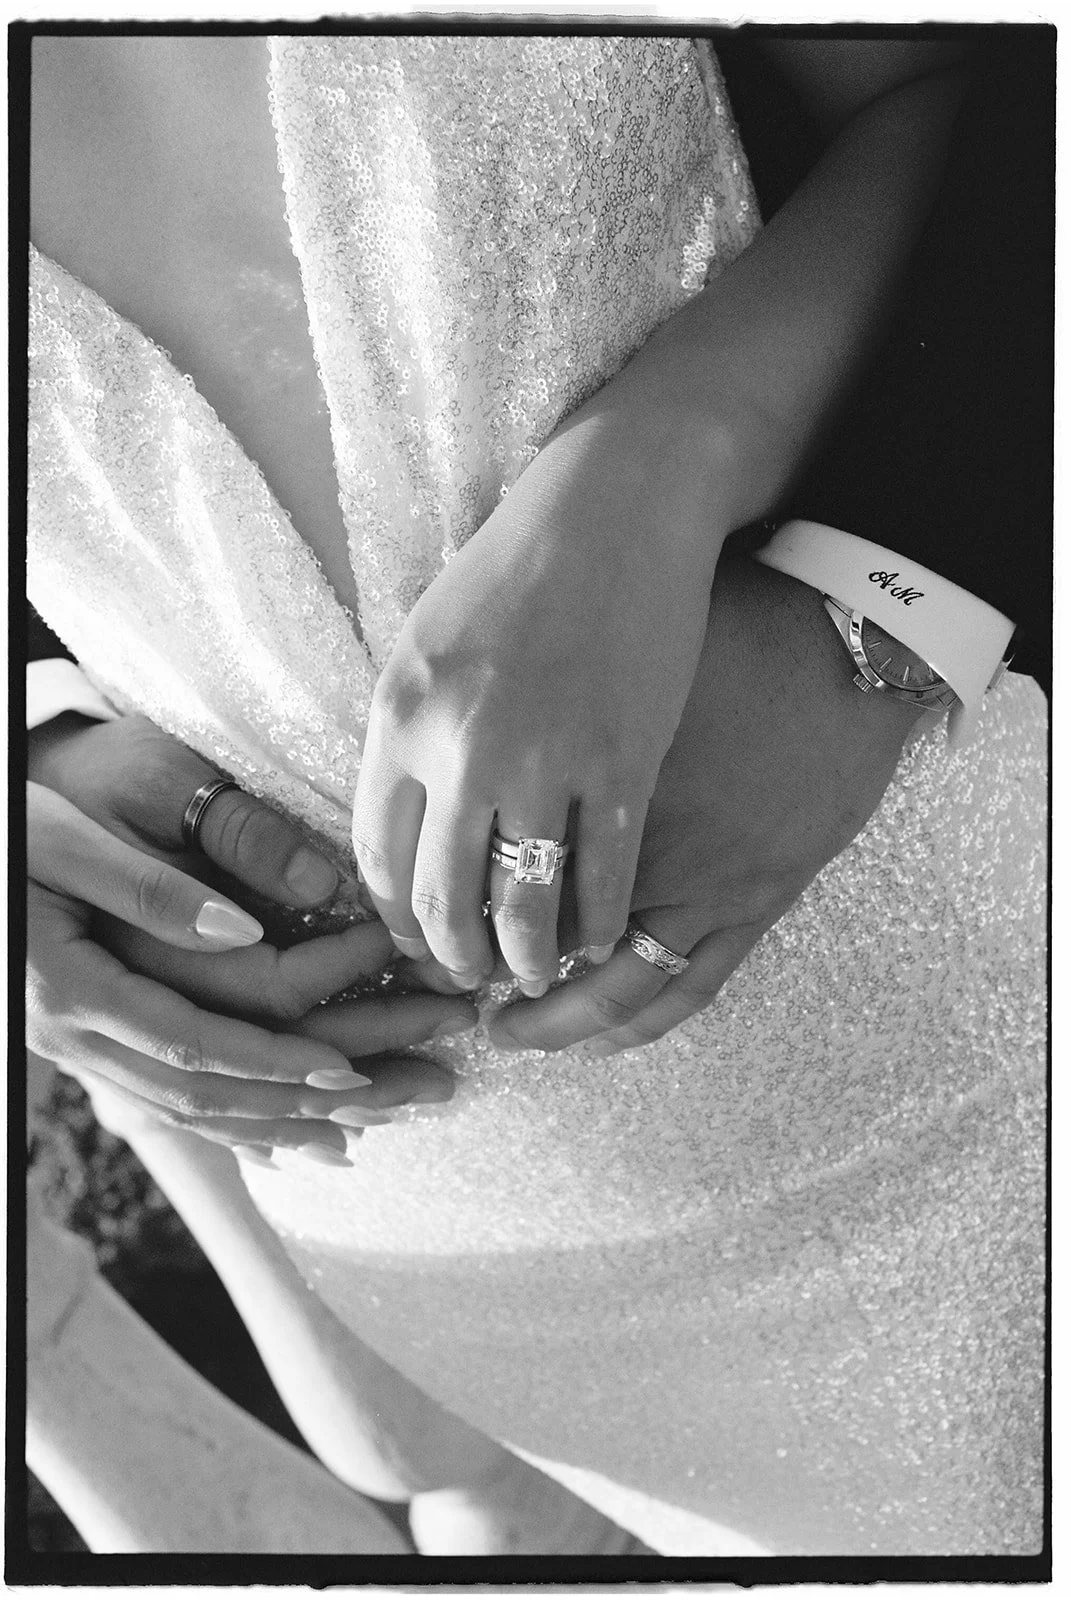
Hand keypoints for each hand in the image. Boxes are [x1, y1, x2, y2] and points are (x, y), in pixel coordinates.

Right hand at [27, 718, 477, 1161]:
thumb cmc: (19, 825)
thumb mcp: (68, 837)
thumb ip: (148, 886)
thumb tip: (245, 931)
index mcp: (72, 990)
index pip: (198, 1042)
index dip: (280, 1058)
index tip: (360, 1061)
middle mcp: (77, 1039)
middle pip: (216, 1089)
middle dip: (323, 1096)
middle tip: (423, 1086)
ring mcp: (84, 1052)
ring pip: (202, 1110)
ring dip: (298, 1120)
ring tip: (393, 1115)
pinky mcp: (99, 1046)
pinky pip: (178, 1104)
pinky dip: (247, 1123)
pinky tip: (308, 1136)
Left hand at [353, 395, 731, 997]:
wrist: (619, 506)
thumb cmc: (517, 565)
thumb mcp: (427, 639)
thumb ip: (409, 735)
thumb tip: (407, 824)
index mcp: (400, 717)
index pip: (376, 860)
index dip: (395, 922)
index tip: (418, 942)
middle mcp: (461, 751)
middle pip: (442, 902)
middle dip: (455, 960)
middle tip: (472, 980)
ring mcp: (544, 761)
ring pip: (524, 908)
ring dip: (526, 960)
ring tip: (533, 973)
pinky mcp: (623, 764)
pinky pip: (605, 878)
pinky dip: (598, 923)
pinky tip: (599, 936)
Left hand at [488, 556, 927, 1053]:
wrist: (840, 645)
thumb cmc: (725, 635)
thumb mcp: (616, 674)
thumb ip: (546, 727)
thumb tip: (468, 751)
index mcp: (594, 789)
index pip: (508, 878)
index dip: (459, 914)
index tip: (425, 926)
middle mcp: (647, 852)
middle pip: (552, 948)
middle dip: (496, 980)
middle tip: (458, 996)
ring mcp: (709, 888)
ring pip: (621, 989)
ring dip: (565, 1023)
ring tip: (519, 1033)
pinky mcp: (759, 903)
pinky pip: (690, 988)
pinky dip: (642, 1020)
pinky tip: (603, 1035)